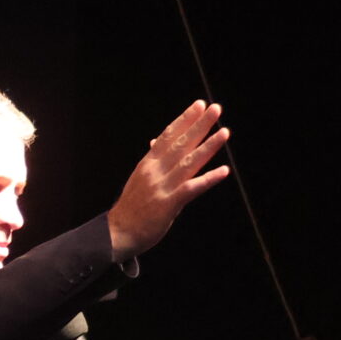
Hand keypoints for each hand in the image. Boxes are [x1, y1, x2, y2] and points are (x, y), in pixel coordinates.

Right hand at [107, 99, 231, 257]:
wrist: (117, 234)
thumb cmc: (130, 208)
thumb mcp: (138, 179)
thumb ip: (152, 161)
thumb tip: (156, 141)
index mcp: (147, 164)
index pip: (167, 136)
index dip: (184, 120)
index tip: (198, 105)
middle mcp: (154, 171)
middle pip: (180, 144)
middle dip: (199, 125)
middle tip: (215, 109)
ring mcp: (161, 187)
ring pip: (188, 162)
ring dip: (207, 146)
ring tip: (224, 132)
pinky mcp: (168, 204)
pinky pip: (191, 188)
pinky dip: (208, 179)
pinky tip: (223, 171)